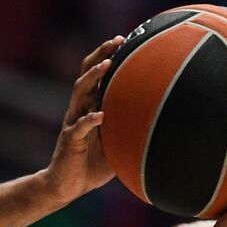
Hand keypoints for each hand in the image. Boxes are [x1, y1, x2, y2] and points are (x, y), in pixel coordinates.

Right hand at [40, 36, 123, 202]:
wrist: (66, 187)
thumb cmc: (92, 166)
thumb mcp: (116, 144)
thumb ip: (129, 129)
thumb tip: (160, 123)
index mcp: (89, 108)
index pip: (96, 76)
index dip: (107, 56)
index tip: (123, 40)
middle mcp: (79, 110)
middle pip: (86, 75)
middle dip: (100, 56)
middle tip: (116, 41)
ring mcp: (73, 123)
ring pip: (79, 93)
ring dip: (93, 77)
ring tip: (107, 64)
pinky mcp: (69, 141)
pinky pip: (78, 127)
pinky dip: (90, 120)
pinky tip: (101, 115)